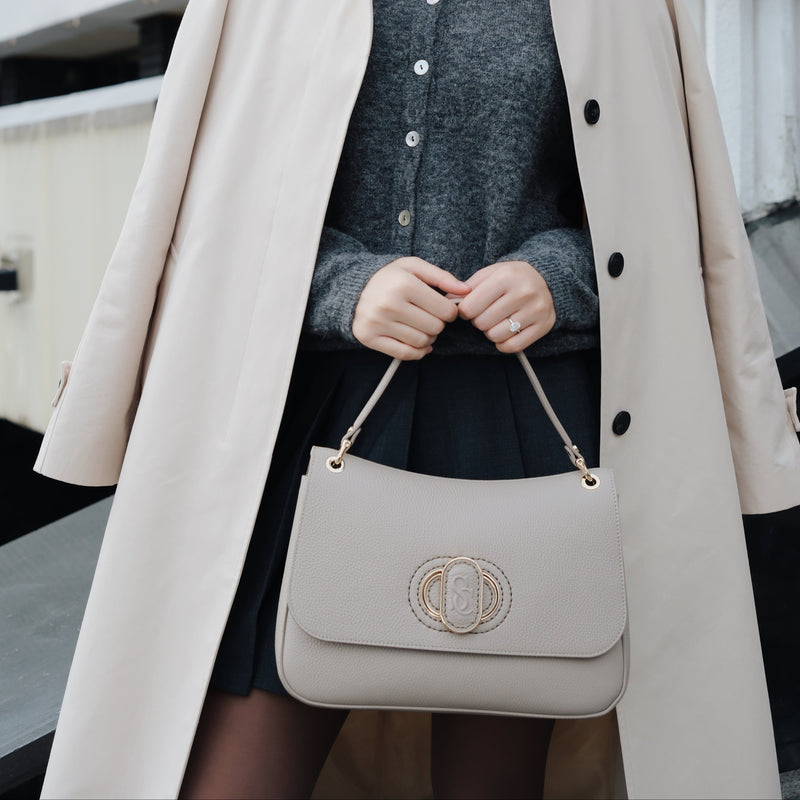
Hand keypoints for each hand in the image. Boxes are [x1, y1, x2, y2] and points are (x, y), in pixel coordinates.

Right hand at [352, 257, 470, 359]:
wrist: (353, 288)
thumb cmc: (389, 277)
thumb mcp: (414, 267)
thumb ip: (442, 277)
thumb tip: (466, 291)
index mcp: (404, 284)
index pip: (445, 310)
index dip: (450, 312)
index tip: (443, 309)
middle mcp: (390, 304)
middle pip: (435, 328)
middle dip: (438, 324)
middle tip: (430, 317)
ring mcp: (378, 323)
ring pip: (422, 342)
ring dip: (428, 338)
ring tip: (421, 327)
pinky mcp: (370, 338)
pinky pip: (405, 354)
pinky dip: (417, 352)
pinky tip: (418, 344)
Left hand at [455, 260, 555, 352]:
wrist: (546, 279)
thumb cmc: (511, 278)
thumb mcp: (489, 273)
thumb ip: (467, 287)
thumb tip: (446, 302)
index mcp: (506, 276)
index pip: (470, 307)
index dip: (464, 311)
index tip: (470, 308)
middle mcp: (523, 293)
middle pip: (482, 323)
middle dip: (478, 320)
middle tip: (485, 313)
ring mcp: (535, 310)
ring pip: (495, 336)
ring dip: (490, 332)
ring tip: (497, 321)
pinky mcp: (543, 326)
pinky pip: (512, 346)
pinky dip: (503, 343)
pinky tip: (505, 332)